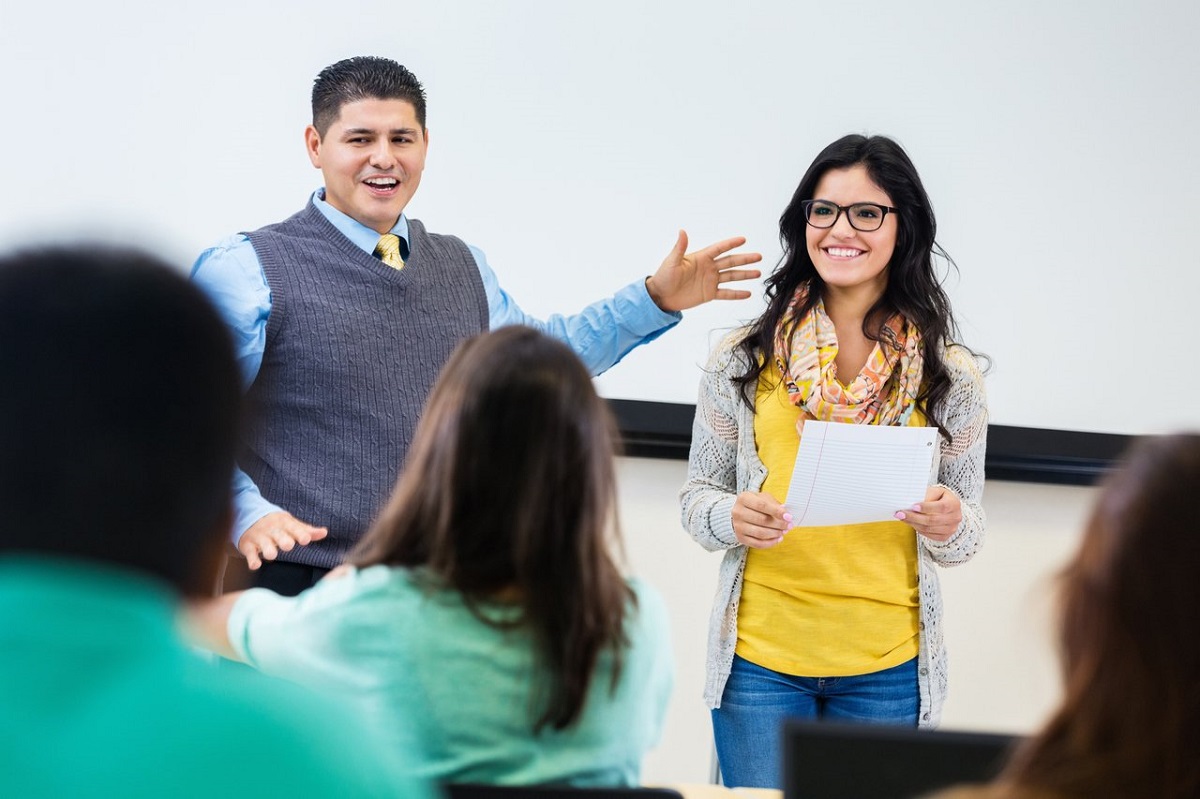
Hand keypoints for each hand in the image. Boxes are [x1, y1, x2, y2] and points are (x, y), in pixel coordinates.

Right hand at [238, 511, 327, 569]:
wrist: (250, 517)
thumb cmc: (277, 526)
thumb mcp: (291, 525)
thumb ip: (307, 530)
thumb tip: (325, 532)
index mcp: (284, 523)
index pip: (293, 528)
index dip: (299, 533)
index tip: (306, 540)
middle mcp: (272, 529)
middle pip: (278, 535)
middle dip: (283, 540)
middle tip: (288, 545)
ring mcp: (259, 537)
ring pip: (264, 543)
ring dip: (267, 549)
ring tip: (272, 555)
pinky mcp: (248, 545)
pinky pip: (250, 552)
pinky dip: (252, 559)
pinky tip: (256, 565)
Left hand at [644, 230, 761, 312]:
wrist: (661, 296)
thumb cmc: (664, 276)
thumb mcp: (672, 261)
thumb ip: (680, 247)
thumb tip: (682, 231)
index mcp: (701, 258)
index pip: (719, 248)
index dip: (731, 244)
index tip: (743, 239)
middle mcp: (708, 268)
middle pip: (730, 262)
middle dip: (744, 259)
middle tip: (758, 256)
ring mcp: (710, 281)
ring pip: (731, 276)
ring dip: (744, 275)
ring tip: (758, 273)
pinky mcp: (709, 294)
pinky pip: (726, 293)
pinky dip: (736, 294)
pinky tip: (748, 293)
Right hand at [732, 491, 792, 548]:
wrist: (740, 513)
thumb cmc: (755, 504)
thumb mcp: (763, 498)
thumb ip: (774, 504)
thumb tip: (785, 513)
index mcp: (744, 498)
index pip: (762, 505)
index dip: (777, 512)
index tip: (789, 517)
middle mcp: (738, 512)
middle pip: (762, 520)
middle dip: (779, 524)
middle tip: (789, 525)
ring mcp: (738, 526)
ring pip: (760, 533)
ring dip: (776, 533)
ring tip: (784, 531)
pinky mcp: (740, 537)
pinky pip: (757, 543)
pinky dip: (770, 543)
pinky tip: (778, 539)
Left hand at [895, 485, 962, 541]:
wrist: (947, 507)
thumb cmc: (939, 497)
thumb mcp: (935, 491)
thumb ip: (926, 495)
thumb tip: (912, 502)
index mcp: (954, 504)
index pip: (941, 507)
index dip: (927, 507)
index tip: (913, 506)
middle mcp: (955, 518)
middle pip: (933, 520)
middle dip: (914, 517)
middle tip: (900, 513)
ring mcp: (951, 529)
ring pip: (929, 529)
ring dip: (913, 523)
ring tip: (902, 517)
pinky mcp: (945, 536)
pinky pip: (929, 535)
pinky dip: (918, 529)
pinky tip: (910, 523)